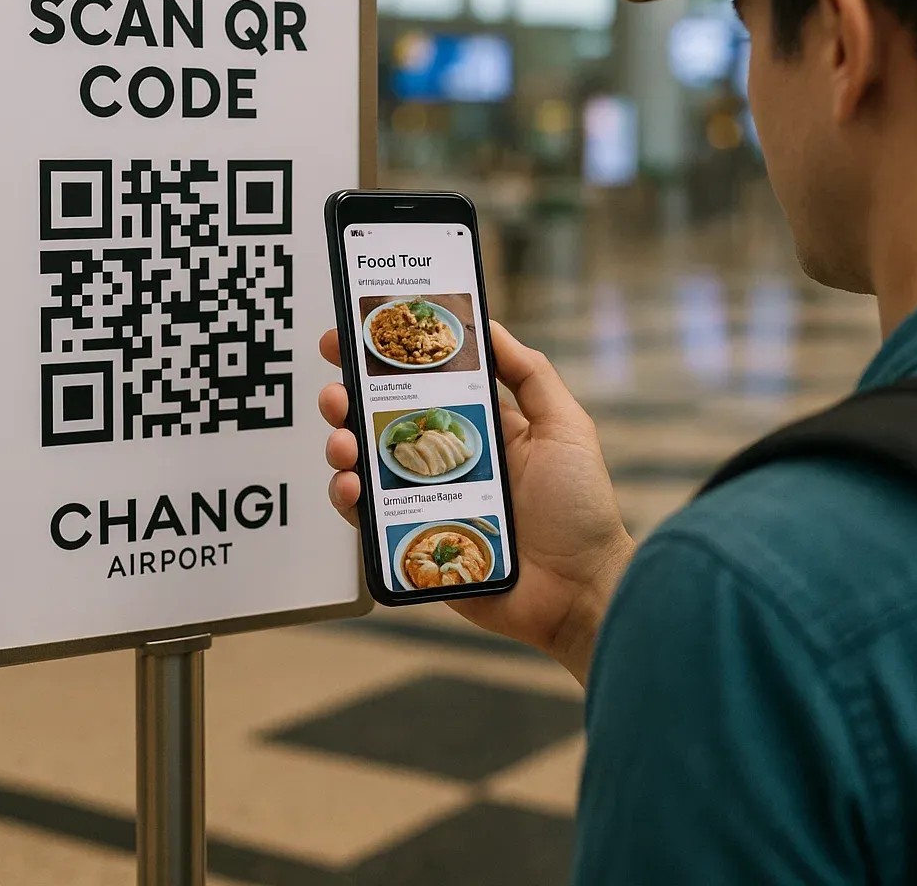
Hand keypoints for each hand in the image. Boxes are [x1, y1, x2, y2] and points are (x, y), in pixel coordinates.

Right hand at [318, 322, 635, 683]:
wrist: (581, 591)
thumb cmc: (581, 510)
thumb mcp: (566, 427)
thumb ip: (530, 375)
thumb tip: (488, 325)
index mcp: (480, 430)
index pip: (423, 387)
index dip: (386, 363)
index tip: (351, 336)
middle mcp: (448, 463)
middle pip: (383, 423)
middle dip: (349, 401)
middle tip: (335, 392)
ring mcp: (428, 504)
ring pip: (367, 469)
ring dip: (343, 447)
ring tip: (343, 441)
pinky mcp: (414, 545)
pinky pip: (369, 521)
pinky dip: (349, 501)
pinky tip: (350, 487)